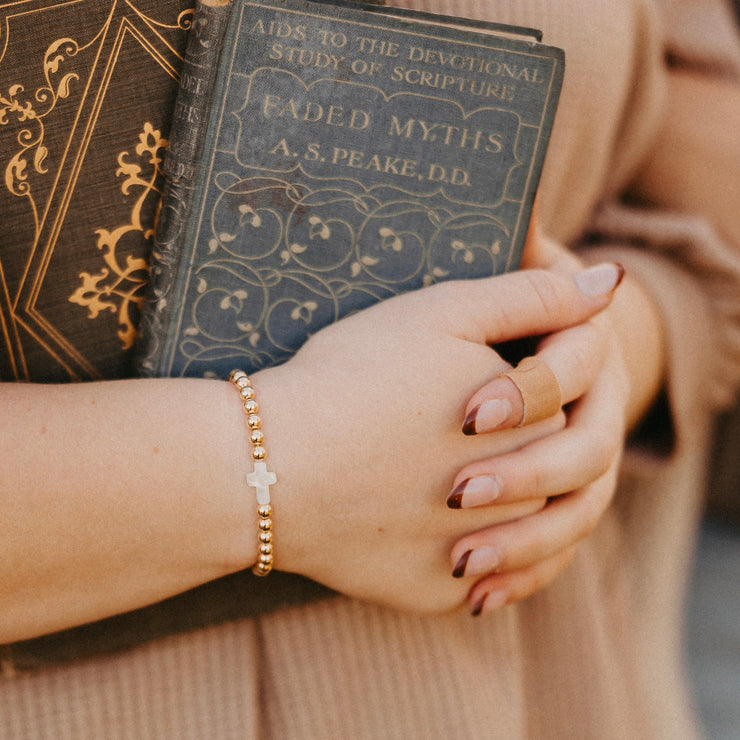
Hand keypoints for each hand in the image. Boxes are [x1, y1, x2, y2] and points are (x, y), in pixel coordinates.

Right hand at [253, 265, 622, 613]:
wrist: (267, 465)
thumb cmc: (350, 377)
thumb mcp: (441, 313)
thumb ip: (529, 296)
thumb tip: (606, 284)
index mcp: (529, 422)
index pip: (563, 405)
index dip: (523, 386)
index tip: (470, 381)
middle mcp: (514, 496)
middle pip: (550, 472)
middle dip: (516, 447)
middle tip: (456, 428)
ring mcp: (474, 553)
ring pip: (521, 534)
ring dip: (503, 510)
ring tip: (452, 481)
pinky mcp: (432, 592)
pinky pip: (475, 584)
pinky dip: (472, 565)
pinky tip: (438, 534)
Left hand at [447, 265, 630, 613]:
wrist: (455, 387)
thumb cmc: (450, 338)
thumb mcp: (460, 307)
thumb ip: (511, 273)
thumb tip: (541, 217)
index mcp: (576, 359)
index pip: (576, 373)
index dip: (531, 388)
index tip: (469, 410)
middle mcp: (584, 417)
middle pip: (585, 455)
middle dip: (526, 472)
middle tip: (457, 491)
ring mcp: (568, 475)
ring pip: (575, 515)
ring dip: (526, 539)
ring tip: (463, 558)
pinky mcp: (541, 519)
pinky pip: (549, 555)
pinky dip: (521, 573)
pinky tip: (476, 591)